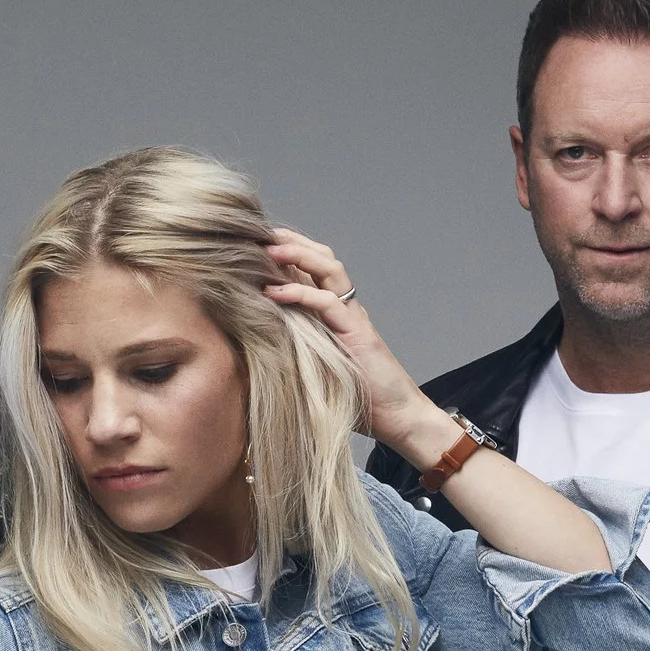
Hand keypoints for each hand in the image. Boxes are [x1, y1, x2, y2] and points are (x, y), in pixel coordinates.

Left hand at [265, 228, 462, 470]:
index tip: (255, 243)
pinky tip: (274, 293)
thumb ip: (294, 352)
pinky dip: (300, 294)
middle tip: (258, 234)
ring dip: (297, 255)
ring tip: (267, 250)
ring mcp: (352, 317)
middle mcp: (344, 308)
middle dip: (290, 241)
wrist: (397, 416)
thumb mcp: (315, 369)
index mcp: (334, 313)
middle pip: (321, 258)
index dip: (288, 251)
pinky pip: (328, 302)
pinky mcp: (357, 332)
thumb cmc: (357, 399)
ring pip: (329, 269)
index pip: (312, 269)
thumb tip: (252, 352)